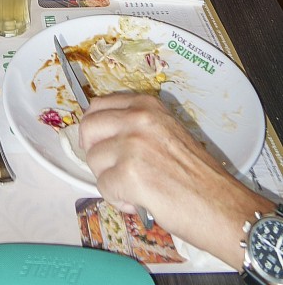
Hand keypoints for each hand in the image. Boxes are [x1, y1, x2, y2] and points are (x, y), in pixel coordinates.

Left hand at [78, 93, 263, 265]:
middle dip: (95, 152)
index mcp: (147, 105)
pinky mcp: (128, 173)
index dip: (96, 129)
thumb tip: (104, 136)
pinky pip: (103, 188)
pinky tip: (141, 203)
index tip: (102, 143)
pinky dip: (117, 200)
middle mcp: (137, 118)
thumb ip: (136, 127)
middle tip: (113, 170)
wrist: (224, 208)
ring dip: (109, 179)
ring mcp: (131, 144)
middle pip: (88, 128)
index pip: (99, 105)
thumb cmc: (200, 177)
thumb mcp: (167, 132)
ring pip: (93, 160)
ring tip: (135, 189)